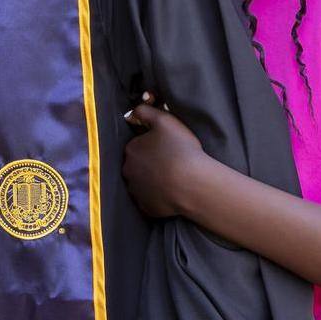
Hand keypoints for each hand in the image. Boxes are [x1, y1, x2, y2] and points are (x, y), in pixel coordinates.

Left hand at [122, 100, 210, 218]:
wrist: (192, 184)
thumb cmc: (180, 150)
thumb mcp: (164, 120)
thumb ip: (145, 111)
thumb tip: (132, 113)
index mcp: (131, 150)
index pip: (138, 145)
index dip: (153, 145)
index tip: (167, 148)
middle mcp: (128, 171)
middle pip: (138, 164)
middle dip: (150, 163)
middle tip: (171, 163)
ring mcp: (136, 191)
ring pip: (142, 183)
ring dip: (153, 181)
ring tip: (172, 178)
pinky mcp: (146, 208)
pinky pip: (150, 201)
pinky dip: (158, 197)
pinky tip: (171, 192)